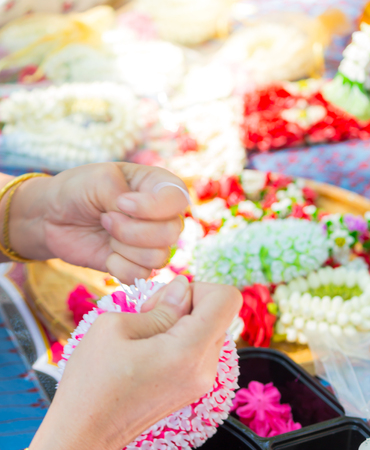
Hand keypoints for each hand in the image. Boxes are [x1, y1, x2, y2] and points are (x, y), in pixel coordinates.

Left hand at [7, 163, 187, 281]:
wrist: (53, 217)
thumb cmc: (78, 190)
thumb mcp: (99, 180)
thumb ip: (123, 195)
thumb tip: (137, 219)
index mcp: (158, 186)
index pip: (178, 199)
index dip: (153, 207)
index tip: (121, 204)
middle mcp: (161, 215)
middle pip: (170, 233)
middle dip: (132, 230)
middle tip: (105, 218)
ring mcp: (151, 242)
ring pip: (158, 257)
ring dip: (123, 247)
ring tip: (105, 231)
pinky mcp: (136, 264)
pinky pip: (142, 275)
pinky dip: (119, 267)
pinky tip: (106, 254)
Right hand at [29, 277, 241, 449]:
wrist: (84, 434)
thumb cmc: (91, 380)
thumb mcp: (116, 327)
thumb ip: (160, 306)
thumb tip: (183, 287)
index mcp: (188, 351)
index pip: (227, 298)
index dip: (198, 287)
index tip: (167, 299)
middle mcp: (205, 369)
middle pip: (218, 312)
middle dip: (187, 303)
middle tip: (149, 316)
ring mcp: (202, 383)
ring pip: (209, 328)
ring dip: (183, 321)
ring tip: (146, 335)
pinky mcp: (194, 389)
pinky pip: (201, 348)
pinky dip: (181, 338)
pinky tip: (151, 349)